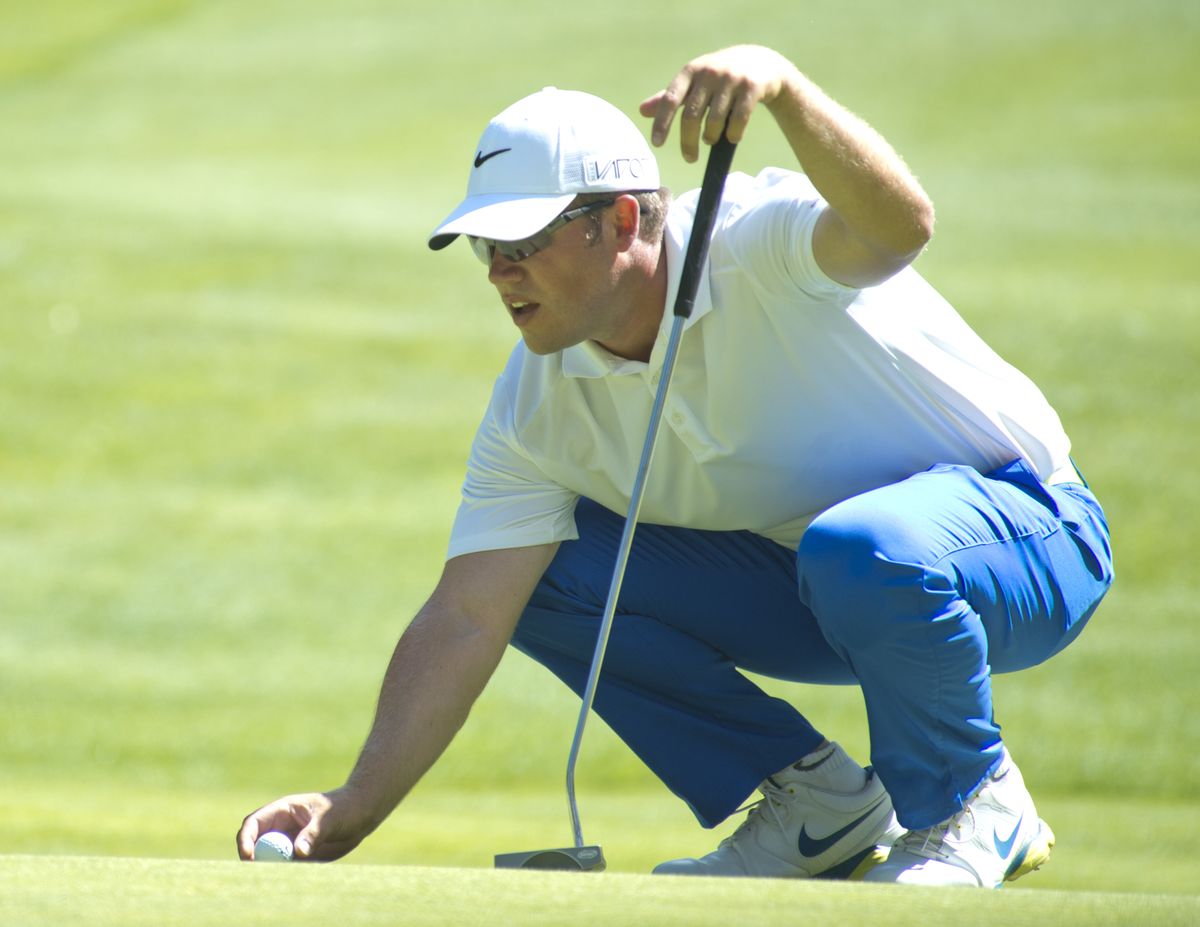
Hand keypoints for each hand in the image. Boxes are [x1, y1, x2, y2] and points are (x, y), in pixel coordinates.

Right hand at [236, 789, 371, 861]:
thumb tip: (298, 852)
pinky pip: (284, 868)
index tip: (248, 856)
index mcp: (282, 810)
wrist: (360, 816)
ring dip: (270, 868)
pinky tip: (301, 874)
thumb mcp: (329, 819)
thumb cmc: (344, 809)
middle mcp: (280, 827)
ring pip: (268, 859)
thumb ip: (313, 834)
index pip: (254, 823)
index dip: (246, 839)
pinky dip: (285, 874)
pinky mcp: (297, 856)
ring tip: (293, 870)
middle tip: (259, 874)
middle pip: (254, 844)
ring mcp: (287, 842)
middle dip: (251, 859)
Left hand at [639, 45, 798, 161]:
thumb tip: (642, 111)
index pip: (670, 99)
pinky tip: (732, 137)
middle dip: (688, 141)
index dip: (662, 122)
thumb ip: (669, 97)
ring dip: (710, 137)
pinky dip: (733, 134)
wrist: (761, 63)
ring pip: (714, 120)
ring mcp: (731, 78)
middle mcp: (709, 72)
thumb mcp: (694, 82)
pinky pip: (738, 120)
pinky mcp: (751, 87)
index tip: (657, 144)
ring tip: (710, 139)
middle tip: (689, 158)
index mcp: (690, 71)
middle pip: (691, 115)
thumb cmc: (719, 77)